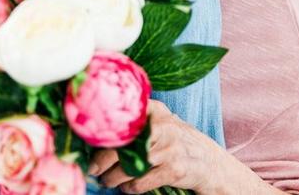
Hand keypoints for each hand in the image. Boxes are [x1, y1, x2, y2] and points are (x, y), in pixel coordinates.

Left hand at [91, 99, 226, 193]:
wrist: (211, 164)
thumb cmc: (178, 143)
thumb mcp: (162, 122)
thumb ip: (139, 119)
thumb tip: (99, 129)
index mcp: (156, 110)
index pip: (123, 115)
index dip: (102, 130)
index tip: (87, 139)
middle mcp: (163, 125)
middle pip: (122, 143)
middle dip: (102, 159)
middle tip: (93, 168)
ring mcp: (170, 148)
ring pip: (128, 165)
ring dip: (113, 177)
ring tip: (108, 180)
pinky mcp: (174, 170)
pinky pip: (141, 182)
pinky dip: (130, 188)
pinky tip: (128, 187)